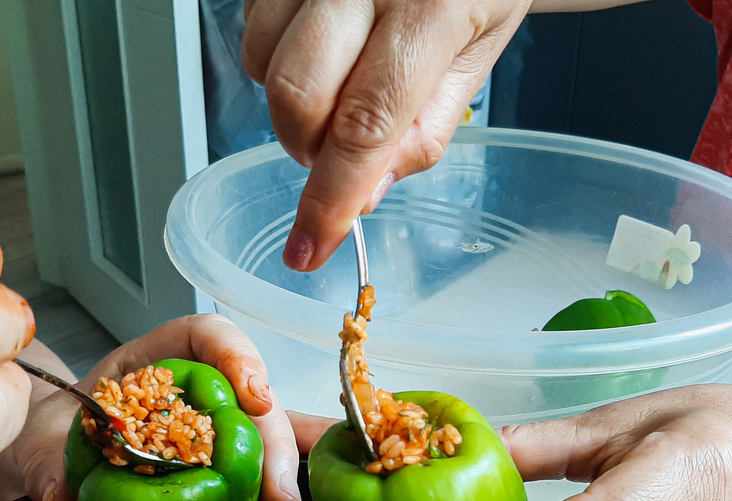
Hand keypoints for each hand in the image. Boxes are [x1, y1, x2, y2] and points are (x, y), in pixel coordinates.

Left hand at [14, 314, 303, 500]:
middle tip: (278, 494)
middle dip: (272, 442)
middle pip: (249, 395)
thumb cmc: (50, 433)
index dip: (236, 355)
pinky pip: (246, 474)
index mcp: (152, 359)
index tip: (254, 396)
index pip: (205, 336)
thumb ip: (46, 468)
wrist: (48, 460)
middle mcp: (191, 387)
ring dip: (274, 480)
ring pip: (259, 436)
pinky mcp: (211, 462)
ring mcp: (206, 425)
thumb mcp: (37, 446)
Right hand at [243, 0, 531, 271]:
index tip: (311, 246)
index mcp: (432, 4)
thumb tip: (365, 194)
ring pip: (263, 64)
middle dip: (308, 149)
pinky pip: (252, 27)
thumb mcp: (478, 54)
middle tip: (342, 153)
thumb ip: (424, 129)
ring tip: (341, 82)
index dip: (332, 197)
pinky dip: (278, 57)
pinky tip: (324, 45)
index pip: (364, 124)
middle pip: (296, 96)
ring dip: (292, 103)